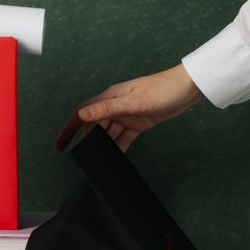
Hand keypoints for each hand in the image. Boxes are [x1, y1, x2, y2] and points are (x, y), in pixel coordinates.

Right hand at [55, 64, 203, 151]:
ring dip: (104, 146)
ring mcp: (127, 114)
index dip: (68, 129)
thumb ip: (107, 109)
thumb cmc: (163, 89)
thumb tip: (82, 115)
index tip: (60, 145)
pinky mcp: (138, 122)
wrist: (188, 88)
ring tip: (99, 161)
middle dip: (86, 141)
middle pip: (94, 126)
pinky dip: (119, 147)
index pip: (82, 113)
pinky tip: (117, 158)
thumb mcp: (133, 102)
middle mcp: (115, 106)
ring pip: (109, 133)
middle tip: (82, 158)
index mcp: (110, 97)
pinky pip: (124, 137)